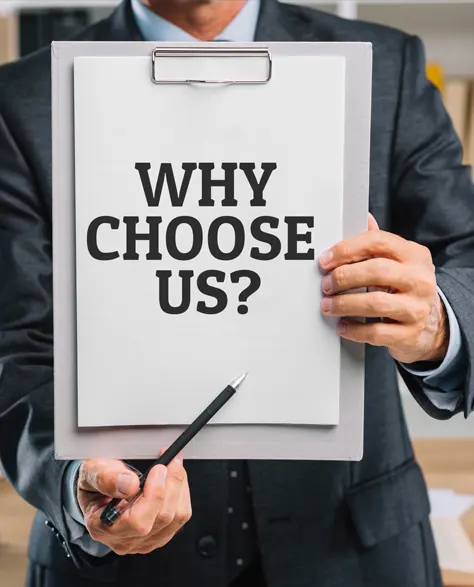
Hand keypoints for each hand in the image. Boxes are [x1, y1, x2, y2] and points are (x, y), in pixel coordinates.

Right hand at [76, 453, 191, 554]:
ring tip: (174, 466)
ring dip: (180, 487)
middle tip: (171, 460)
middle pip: (162, 518)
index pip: (138, 522)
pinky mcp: (158, 535)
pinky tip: (174, 480)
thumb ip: (107, 477)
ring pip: (175, 518)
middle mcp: (124, 539)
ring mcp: (143, 540)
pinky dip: (182, 495)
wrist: (97, 490)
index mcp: (103, 527)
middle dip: (172, 484)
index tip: (158, 469)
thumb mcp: (92, 472)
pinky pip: (180, 518)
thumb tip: (129, 485)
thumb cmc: (95, 482)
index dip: (154, 494)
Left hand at [318, 214, 448, 363]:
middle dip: (343, 277)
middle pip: (377, 271)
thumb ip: (378, 243)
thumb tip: (362, 217)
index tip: (325, 260)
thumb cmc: (406, 287)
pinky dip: (354, 330)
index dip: (347, 249)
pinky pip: (376, 332)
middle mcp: (420, 279)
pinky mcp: (410, 335)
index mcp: (414, 255)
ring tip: (328, 306)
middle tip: (325, 285)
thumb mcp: (398, 261)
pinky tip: (343, 326)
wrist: (433, 324)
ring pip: (376, 303)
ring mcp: (417, 308)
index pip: (378, 242)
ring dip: (344, 304)